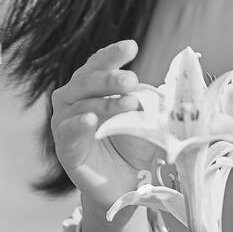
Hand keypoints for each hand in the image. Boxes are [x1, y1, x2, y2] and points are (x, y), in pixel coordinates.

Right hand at [50, 38, 158, 213]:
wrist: (126, 184)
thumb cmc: (134, 145)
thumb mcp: (147, 118)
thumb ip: (151, 101)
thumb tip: (167, 87)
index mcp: (92, 88)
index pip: (99, 64)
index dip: (113, 55)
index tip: (131, 47)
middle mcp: (74, 100)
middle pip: (87, 81)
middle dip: (110, 78)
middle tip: (132, 79)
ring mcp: (65, 123)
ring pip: (81, 105)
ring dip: (105, 103)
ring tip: (130, 103)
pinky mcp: (64, 148)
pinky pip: (67, 131)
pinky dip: (78, 124)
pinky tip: (91, 120)